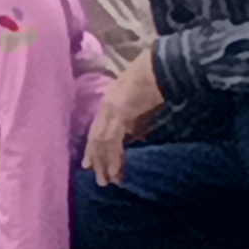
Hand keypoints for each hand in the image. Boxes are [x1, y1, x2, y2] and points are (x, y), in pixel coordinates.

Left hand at [84, 48, 165, 187]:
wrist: (158, 67)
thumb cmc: (151, 78)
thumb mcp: (136, 99)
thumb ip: (131, 117)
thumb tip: (132, 135)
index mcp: (108, 102)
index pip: (96, 129)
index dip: (93, 147)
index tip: (89, 164)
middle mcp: (106, 107)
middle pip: (96, 138)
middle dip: (97, 160)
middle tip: (99, 179)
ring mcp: (111, 111)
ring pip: (102, 143)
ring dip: (105, 164)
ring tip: (107, 181)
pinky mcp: (121, 116)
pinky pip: (114, 142)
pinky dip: (115, 158)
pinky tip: (116, 171)